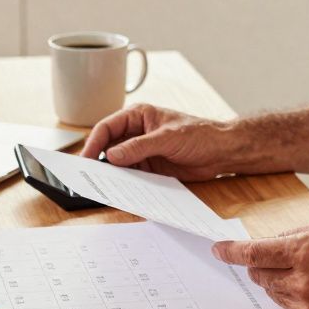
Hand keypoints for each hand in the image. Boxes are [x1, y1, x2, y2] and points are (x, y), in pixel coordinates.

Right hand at [79, 104, 250, 180]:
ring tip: (102, 187)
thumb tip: (112, 155)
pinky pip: (132, 177)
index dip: (93, 143)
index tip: (85, 159)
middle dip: (98, 161)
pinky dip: (125, 184)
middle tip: (88, 176)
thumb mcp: (168, 137)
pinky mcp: (150, 168)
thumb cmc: (200, 134)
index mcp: (138, 116)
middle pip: (109, 147)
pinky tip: (121, 191)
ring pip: (118, 164)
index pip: (107, 128)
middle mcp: (136, 134)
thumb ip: (139, 146)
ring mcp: (142, 152)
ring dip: (112, 175)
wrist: (222, 152)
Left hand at [212, 219, 308, 308]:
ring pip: (270, 291)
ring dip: (275, 279)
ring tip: (304, 271)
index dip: (231, 252)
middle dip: (259, 264)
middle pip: (258, 273)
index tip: (218, 250)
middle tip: (273, 257)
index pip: (254, 252)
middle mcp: (303, 277)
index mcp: (305, 249)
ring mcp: (307, 302)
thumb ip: (295, 233)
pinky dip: (290, 295)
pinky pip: (286, 307)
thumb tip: (268, 241)